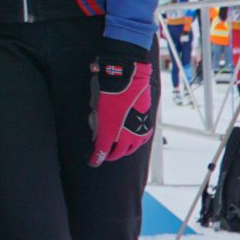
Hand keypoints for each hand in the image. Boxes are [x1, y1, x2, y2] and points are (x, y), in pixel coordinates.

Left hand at [89, 38, 154, 165]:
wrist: (128, 78)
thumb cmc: (107, 89)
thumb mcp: (95, 106)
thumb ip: (96, 122)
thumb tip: (97, 131)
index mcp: (108, 131)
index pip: (101, 151)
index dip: (96, 158)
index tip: (92, 161)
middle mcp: (124, 135)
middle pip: (117, 153)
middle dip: (109, 155)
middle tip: (104, 155)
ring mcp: (137, 131)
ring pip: (131, 149)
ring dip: (123, 151)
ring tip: (117, 149)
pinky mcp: (147, 125)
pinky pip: (141, 140)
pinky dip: (135, 142)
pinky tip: (131, 141)